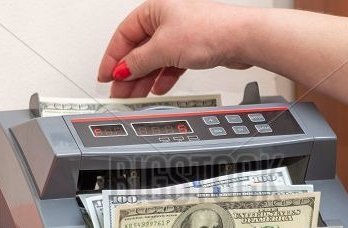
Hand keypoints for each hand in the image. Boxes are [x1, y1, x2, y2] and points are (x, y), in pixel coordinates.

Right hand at [98, 0, 251, 97]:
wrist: (242, 39)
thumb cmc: (210, 30)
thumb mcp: (164, 48)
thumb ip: (139, 62)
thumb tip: (121, 70)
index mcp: (154, 10)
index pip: (123, 36)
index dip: (112, 59)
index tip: (105, 77)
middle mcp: (165, 20)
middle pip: (139, 51)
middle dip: (128, 74)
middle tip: (120, 93)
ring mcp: (179, 35)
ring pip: (154, 60)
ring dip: (145, 80)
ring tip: (135, 97)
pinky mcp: (191, 49)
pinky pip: (170, 65)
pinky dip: (163, 78)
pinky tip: (158, 89)